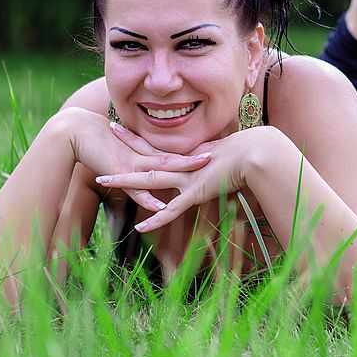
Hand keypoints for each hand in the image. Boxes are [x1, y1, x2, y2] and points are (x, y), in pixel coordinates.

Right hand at [58, 107, 211, 211]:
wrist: (74, 131)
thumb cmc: (96, 141)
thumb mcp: (121, 152)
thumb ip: (135, 160)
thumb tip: (145, 168)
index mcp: (144, 152)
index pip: (174, 152)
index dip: (194, 152)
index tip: (215, 149)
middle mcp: (142, 156)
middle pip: (175, 157)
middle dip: (197, 157)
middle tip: (221, 153)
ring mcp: (132, 165)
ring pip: (161, 170)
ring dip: (182, 171)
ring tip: (203, 171)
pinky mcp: (118, 174)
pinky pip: (137, 191)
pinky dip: (149, 199)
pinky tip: (163, 206)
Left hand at [96, 125, 269, 232]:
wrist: (256, 153)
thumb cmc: (248, 153)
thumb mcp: (226, 155)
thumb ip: (216, 160)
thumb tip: (216, 160)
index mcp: (188, 156)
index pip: (158, 145)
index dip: (139, 137)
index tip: (123, 128)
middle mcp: (182, 165)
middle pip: (147, 155)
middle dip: (123, 147)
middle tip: (105, 133)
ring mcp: (186, 178)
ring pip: (148, 180)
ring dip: (124, 181)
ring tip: (100, 180)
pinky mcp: (195, 193)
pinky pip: (170, 210)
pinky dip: (155, 219)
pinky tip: (139, 228)